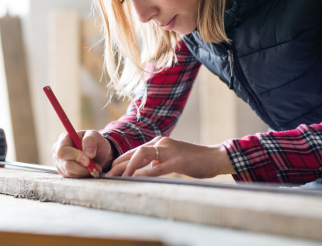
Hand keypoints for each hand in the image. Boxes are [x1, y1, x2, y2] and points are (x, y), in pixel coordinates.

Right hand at [52, 130, 114, 177]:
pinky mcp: (64, 172)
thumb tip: (88, 154)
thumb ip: (90, 140)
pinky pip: (72, 178)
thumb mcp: (95, 136)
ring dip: (84, 171)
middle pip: (66, 164)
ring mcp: (60, 163)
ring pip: (70, 173)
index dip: (74, 156)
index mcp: (64, 139)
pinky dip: (83, 175)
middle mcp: (58, 151)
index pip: (62, 151)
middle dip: (82, 167)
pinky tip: (88, 169)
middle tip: (94, 166)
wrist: (99, 153)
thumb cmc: (95, 142)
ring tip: (94, 166)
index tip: (87, 160)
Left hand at [106, 136, 234, 178]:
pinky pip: (158, 167)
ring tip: (117, 177)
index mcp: (160, 142)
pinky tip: (136, 178)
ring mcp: (169, 150)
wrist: (214, 157)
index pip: (136, 150)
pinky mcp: (178, 160)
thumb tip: (149, 166)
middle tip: (107, 174)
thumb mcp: (172, 159)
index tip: (110, 170)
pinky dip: (145, 173)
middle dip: (119, 163)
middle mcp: (162, 143)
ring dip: (128, 167)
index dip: (121, 160)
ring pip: (142, 155)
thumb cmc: (194, 160)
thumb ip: (160, 161)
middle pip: (135, 152)